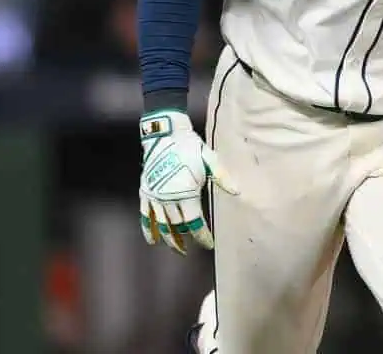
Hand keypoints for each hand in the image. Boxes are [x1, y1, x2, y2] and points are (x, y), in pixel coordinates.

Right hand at [139, 110, 236, 254]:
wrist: (165, 134)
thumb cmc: (189, 147)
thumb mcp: (209, 160)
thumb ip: (222, 177)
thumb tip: (237, 191)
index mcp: (186, 193)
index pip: (194, 222)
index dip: (202, 235)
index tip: (209, 243)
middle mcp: (168, 198)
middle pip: (178, 226)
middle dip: (186, 239)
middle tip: (192, 249)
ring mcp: (155, 196)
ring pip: (161, 225)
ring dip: (169, 239)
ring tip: (177, 249)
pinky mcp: (146, 191)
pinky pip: (145, 215)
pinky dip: (147, 229)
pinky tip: (152, 240)